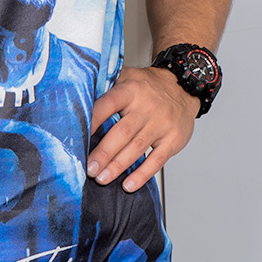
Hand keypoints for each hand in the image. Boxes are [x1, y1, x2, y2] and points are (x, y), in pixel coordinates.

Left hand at [87, 65, 199, 191]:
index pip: (108, 104)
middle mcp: (146, 106)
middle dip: (103, 153)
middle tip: (89, 168)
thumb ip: (106, 87)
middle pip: (122, 132)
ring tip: (102, 178)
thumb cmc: (148, 86)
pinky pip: (157, 160)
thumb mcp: (128, 77)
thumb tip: (78, 100)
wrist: (184, 87)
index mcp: (130, 90)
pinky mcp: (173, 139)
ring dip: (118, 166)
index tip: (78, 137)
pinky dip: (142, 174)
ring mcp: (161, 124)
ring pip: (137, 148)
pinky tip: (128, 185)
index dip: (92, 120)